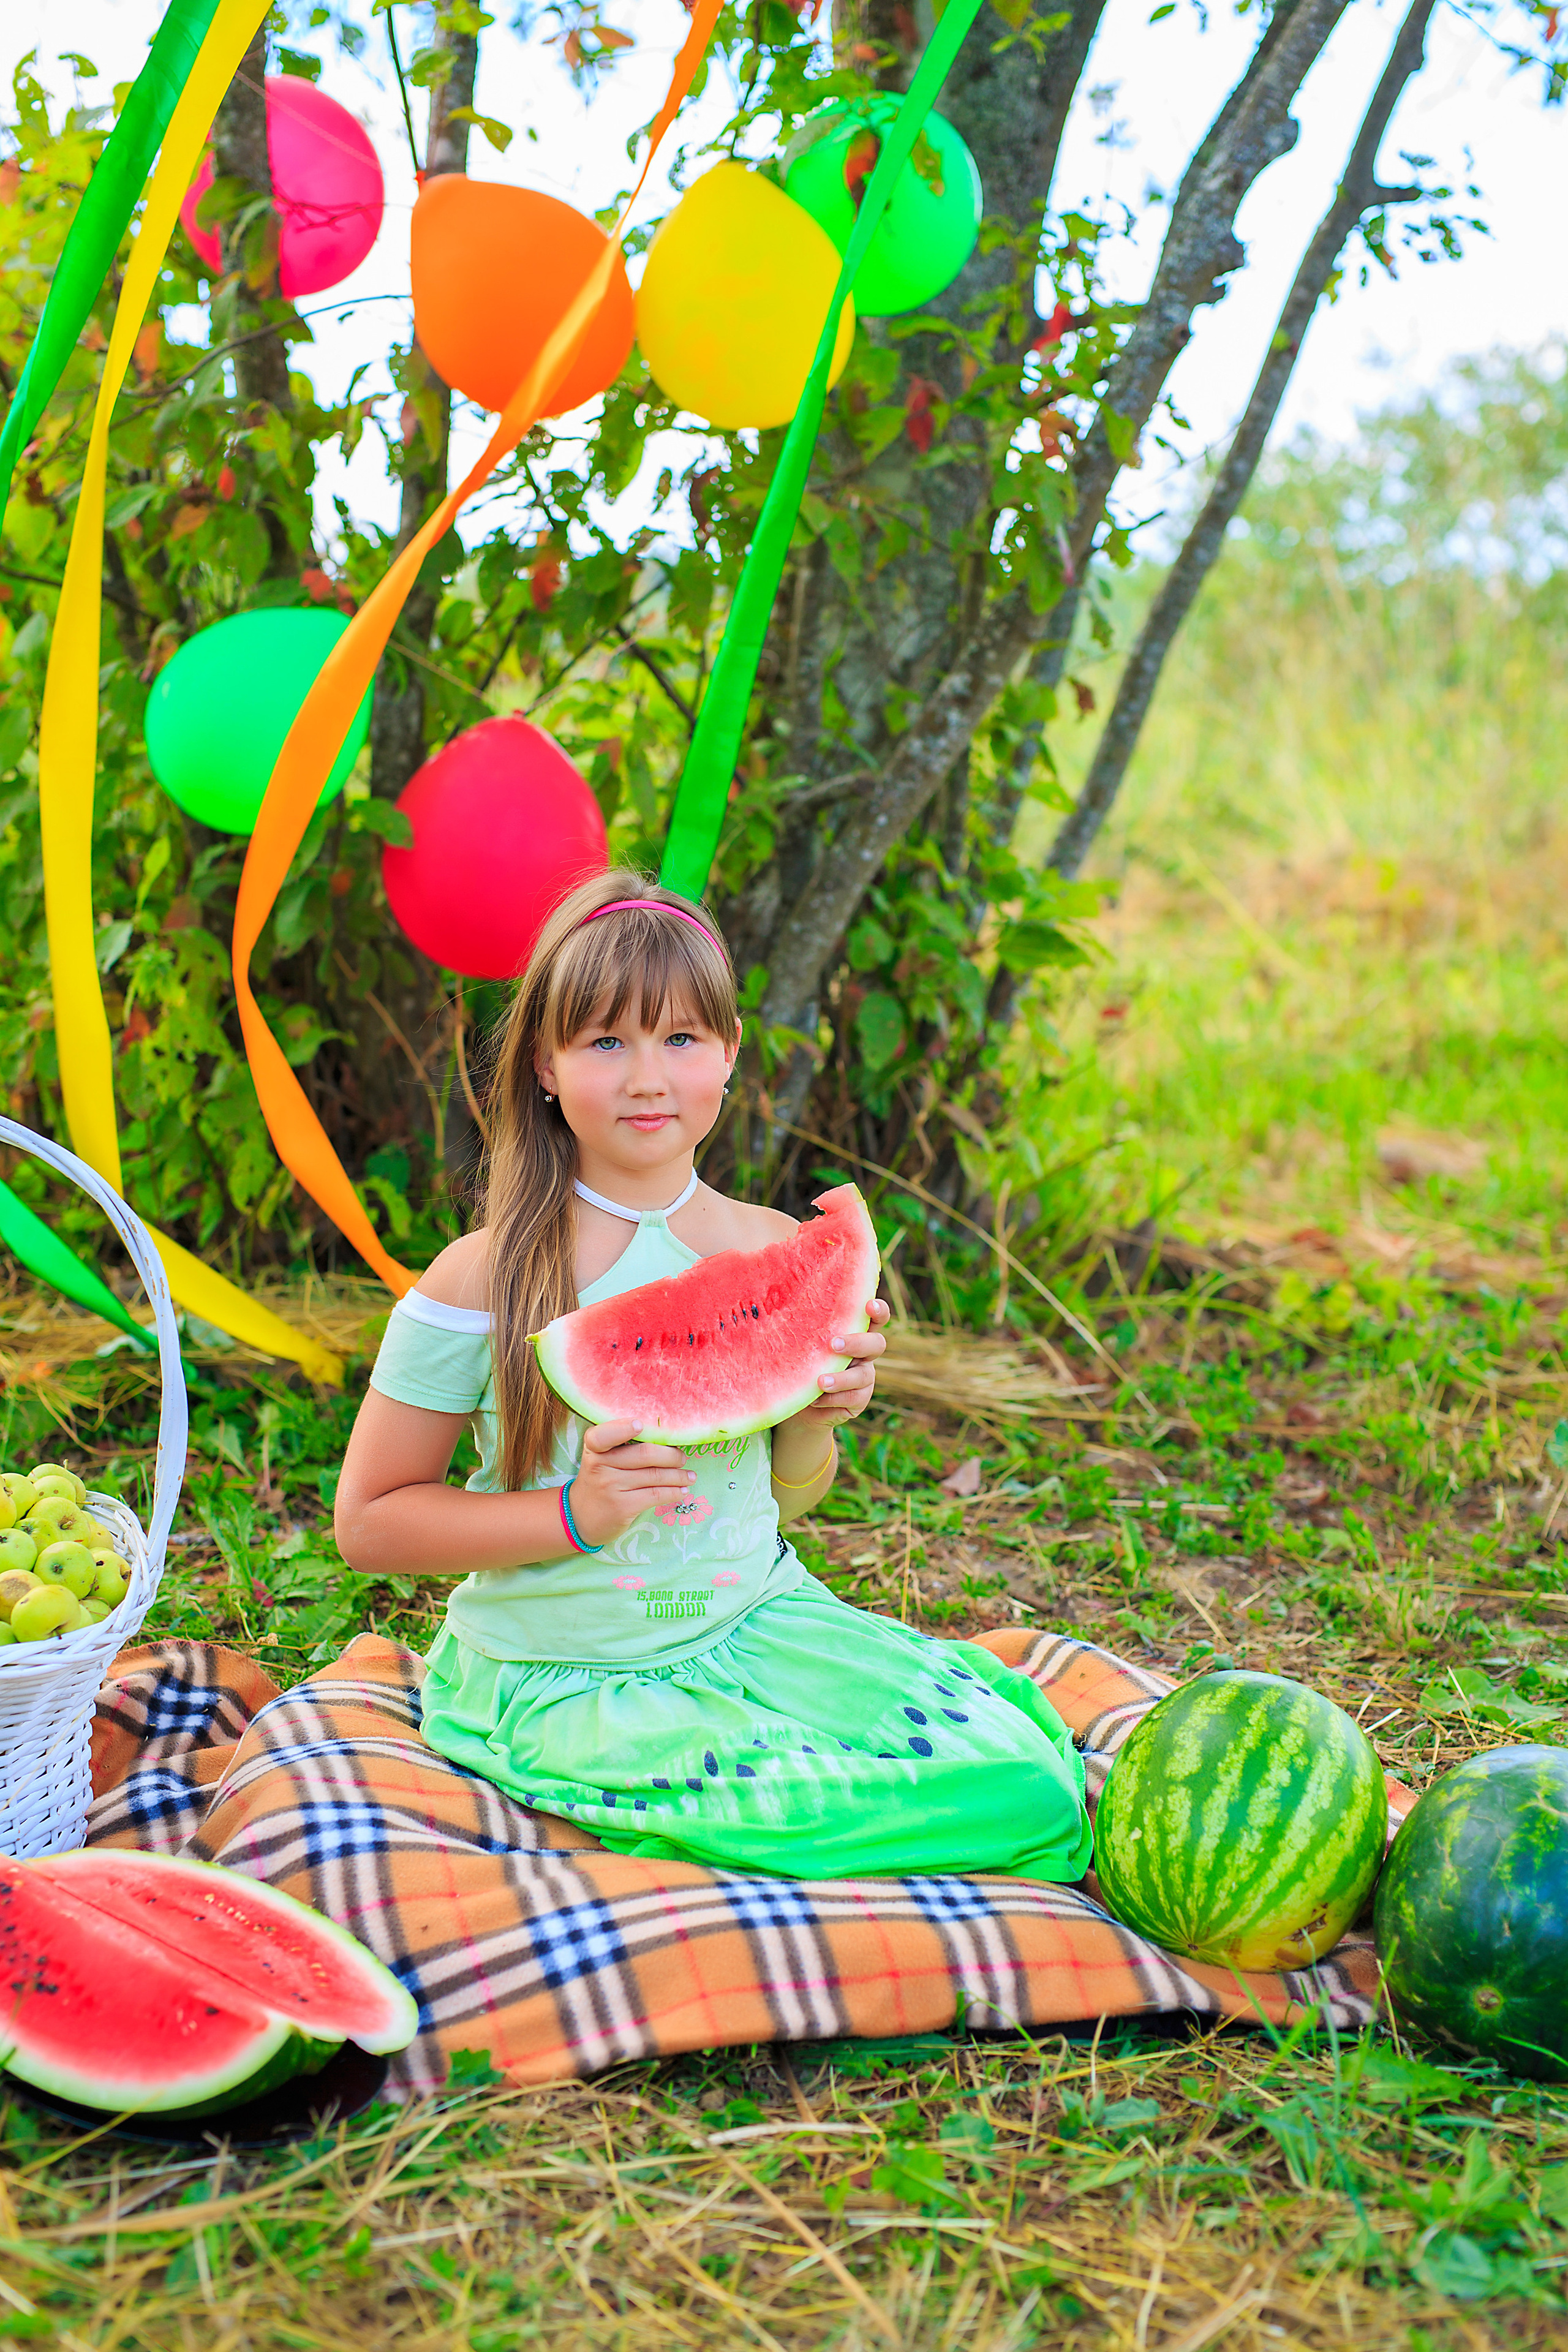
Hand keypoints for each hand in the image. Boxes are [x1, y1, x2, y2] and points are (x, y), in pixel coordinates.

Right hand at [567, 1419, 692, 1545]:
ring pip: (655, 1475)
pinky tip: (683, 1491)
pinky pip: (656, 1495)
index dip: (621, 1428)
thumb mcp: (598, 1460)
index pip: (602, 1436)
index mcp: (593, 1449)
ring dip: (679, 1475)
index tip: (640, 1424)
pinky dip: (674, 1492)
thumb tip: (665, 1437)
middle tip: (682, 1457)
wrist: (580, 1518)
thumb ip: (619, 1446)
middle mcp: (600, 1466)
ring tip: (690, 1476)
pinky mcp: (622, 1507)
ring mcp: (611, 1487)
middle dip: (671, 1455)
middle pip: (644, 1454)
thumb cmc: (598, 1481)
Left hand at [794, 1299, 889, 1428]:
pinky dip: (832, 1398)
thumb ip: (805, 1328)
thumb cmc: (798, 1362)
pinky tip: (815, 1399)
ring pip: (863, 1375)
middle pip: (876, 1344)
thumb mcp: (800, 1343)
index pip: (875, 1317)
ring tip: (820, 1382)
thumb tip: (785, 1306)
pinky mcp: (859, 1399)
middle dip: (857, 1343)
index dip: (878, 1310)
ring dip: (841, 1378)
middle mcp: (864, 1353)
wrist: (796, 1401)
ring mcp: (863, 1377)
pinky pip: (853, 1398)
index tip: (869, 1305)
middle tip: (833, 1344)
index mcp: (853, 1332)